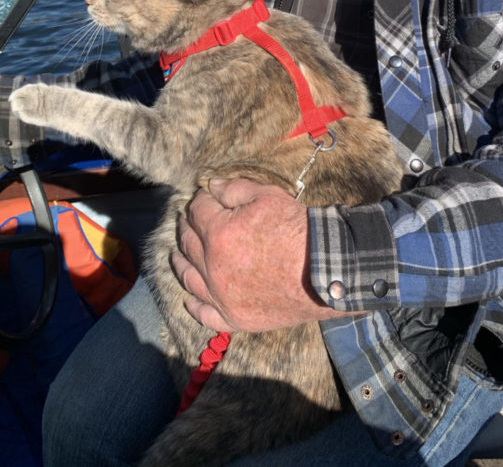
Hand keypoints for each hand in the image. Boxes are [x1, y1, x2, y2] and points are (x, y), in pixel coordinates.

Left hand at [171, 177, 332, 332]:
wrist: (324, 269)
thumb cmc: (296, 229)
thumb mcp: (267, 196)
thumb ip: (233, 189)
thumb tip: (210, 186)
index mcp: (218, 234)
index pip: (197, 211)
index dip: (200, 200)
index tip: (205, 197)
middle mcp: (213, 267)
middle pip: (189, 243)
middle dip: (187, 227)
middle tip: (188, 220)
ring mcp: (222, 296)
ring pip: (190, 278)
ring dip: (181, 262)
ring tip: (178, 254)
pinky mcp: (235, 318)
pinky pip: (205, 314)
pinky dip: (194, 305)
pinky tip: (189, 298)